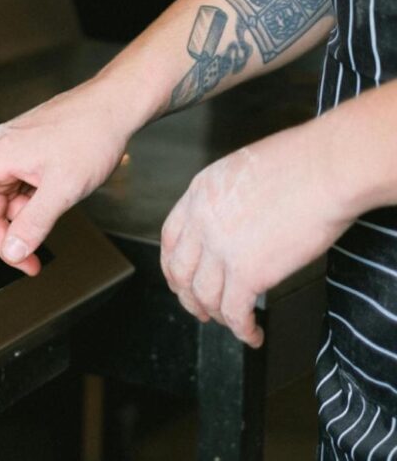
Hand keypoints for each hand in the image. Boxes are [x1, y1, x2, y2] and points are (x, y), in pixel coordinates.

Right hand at [0, 77, 140, 273]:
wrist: (113, 107)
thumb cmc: (90, 134)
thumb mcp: (64, 189)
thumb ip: (34, 224)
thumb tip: (12, 252)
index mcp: (0, 155)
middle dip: (7, 234)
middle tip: (32, 259)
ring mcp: (13, 150)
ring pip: (4, 199)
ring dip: (24, 216)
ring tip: (56, 209)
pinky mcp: (25, 151)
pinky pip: (18, 186)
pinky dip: (32, 201)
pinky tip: (54, 193)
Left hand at [161, 123, 351, 346]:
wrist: (326, 168)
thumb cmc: (301, 161)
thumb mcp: (242, 168)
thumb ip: (228, 198)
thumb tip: (236, 220)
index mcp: (199, 194)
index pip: (170, 239)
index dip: (172, 265)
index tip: (179, 279)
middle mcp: (201, 222)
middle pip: (180, 272)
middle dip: (188, 296)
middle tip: (200, 309)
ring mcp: (221, 248)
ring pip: (204, 296)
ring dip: (216, 316)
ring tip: (231, 324)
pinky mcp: (247, 272)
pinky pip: (235, 312)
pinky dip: (242, 329)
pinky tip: (253, 334)